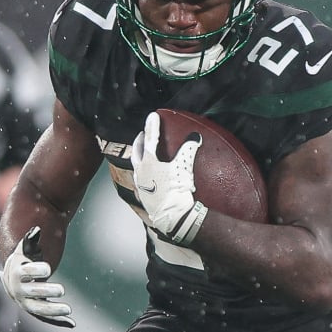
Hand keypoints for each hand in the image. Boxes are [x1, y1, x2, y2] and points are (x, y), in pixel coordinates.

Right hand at [0, 226, 74, 327]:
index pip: (24, 273)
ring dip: (53, 310)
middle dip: (46, 291)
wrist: (13, 279)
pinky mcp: (36, 312)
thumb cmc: (23, 260)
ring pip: (39, 309)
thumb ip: (30, 240)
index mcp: (16, 274)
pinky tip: (72, 324)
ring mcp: (26, 303)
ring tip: (69, 309)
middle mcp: (18, 291)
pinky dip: (58, 321)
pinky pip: (46, 318)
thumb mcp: (25, 250)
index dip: (35, 270)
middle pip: (31, 293)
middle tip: (62, 289)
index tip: (49, 268)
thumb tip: (36, 230)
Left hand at [130, 112, 206, 244]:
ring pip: (136, 166)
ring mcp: (140, 185)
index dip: (153, 126)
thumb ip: (188, 149)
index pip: (150, 138)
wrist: (172, 216)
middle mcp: (140, 172)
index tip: (153, 115)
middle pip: (137, 152)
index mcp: (148, 162)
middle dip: (140, 141)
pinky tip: (148, 176)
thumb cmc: (176, 190)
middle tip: (143, 134)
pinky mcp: (143, 196)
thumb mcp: (183, 167)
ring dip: (139, 157)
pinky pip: (140, 180)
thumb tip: (195, 136)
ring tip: (143, 154)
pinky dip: (143, 173)